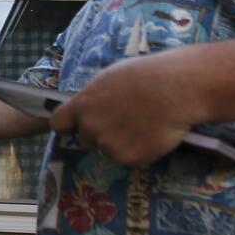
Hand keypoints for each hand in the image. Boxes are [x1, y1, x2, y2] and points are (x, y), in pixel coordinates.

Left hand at [48, 56, 198, 166]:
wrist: (176, 89)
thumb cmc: (146, 75)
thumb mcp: (110, 77)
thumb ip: (95, 97)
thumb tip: (90, 106)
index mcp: (83, 105)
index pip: (58, 123)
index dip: (68, 126)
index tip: (76, 126)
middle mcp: (90, 127)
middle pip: (85, 140)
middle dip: (99, 135)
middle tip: (123, 123)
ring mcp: (108, 145)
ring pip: (109, 150)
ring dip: (121, 143)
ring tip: (143, 124)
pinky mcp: (128, 159)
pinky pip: (129, 159)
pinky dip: (139, 151)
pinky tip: (153, 134)